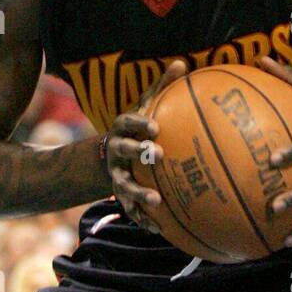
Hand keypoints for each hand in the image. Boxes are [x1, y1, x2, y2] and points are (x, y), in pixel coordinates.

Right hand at [105, 60, 186, 233]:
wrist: (109, 154)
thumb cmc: (139, 126)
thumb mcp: (146, 105)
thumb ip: (162, 87)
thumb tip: (182, 62)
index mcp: (122, 127)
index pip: (127, 122)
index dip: (139, 124)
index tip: (156, 126)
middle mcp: (116, 151)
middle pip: (123, 152)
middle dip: (138, 153)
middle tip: (158, 155)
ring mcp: (116, 175)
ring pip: (124, 185)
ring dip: (139, 194)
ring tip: (157, 202)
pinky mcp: (120, 194)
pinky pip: (131, 209)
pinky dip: (143, 219)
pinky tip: (160, 229)